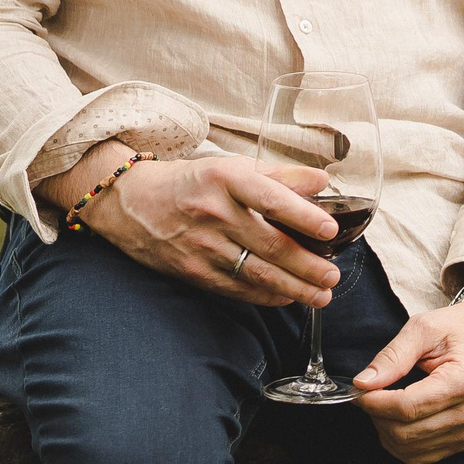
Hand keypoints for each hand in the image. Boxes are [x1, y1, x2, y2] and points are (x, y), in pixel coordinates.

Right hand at [49, 144, 340, 307]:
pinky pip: (235, 287)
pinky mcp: (191, 271)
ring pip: (255, 272)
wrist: (130, 202)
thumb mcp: (233, 166)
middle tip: (333, 277)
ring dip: (293, 288)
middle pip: (268, 244)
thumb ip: (280, 174)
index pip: (271, 199)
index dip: (303, 216)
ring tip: (321, 295)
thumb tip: (322, 181)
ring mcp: (200, 245)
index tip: (331, 231)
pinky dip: (264, 295)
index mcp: (226, 179)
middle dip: (307, 266)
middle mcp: (213, 212)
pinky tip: (287, 297)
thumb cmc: (191, 181)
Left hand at [352, 294, 463, 463]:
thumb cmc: (459, 328)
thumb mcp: (424, 328)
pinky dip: (400, 443)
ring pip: (409, 449)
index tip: (360, 391)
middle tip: (369, 395)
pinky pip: (421, 456)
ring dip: (386, 431)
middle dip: (377, 416)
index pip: (407, 407)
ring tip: (383, 405)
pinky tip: (397, 420)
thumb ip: (393, 356)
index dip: (376, 403)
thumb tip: (364, 383)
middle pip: (406, 432)